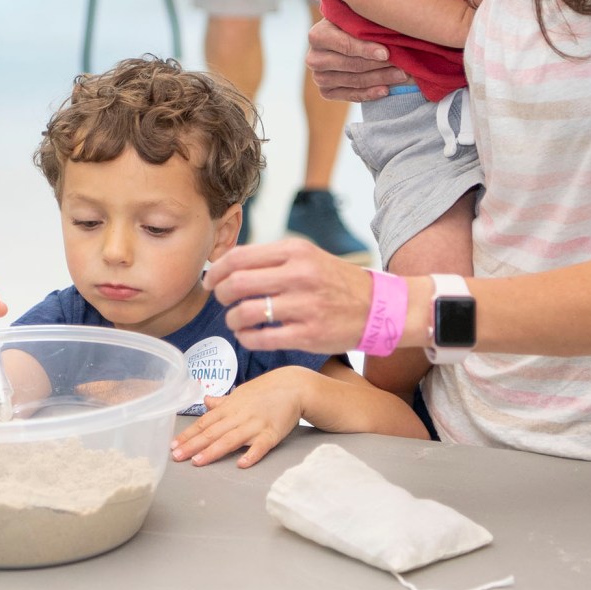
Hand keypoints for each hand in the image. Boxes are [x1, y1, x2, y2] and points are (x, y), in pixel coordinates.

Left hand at [171, 369, 308, 467]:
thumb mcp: (241, 393)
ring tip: (198, 461)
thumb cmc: (266, 391)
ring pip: (231, 439)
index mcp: (230, 407)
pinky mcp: (272, 433)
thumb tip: (206, 401)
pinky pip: (261, 445)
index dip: (188, 434)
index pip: (204, 422)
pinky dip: (251, 454)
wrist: (295, 386)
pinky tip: (241, 464)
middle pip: (213, 432)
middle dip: (193, 445)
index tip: (173, 445)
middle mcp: (239, 416)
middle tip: (177, 456)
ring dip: (214, 451)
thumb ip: (223, 402)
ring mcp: (255, 424)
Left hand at [204, 239, 374, 352]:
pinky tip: (249, 335)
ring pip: (246, 313)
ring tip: (235, 320)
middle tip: (221, 300)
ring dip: (232, 319)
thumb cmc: (336, 281)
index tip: (211, 280)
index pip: (240, 257)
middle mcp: (299, 275)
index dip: (217, 270)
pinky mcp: (308, 335)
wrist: (379, 307)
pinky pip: (261, 338)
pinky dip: (247, 338)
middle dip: (220, 294)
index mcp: (296, 251)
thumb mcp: (308, 256)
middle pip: (237, 283)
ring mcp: (304, 306)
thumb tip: (228, 265)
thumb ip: (272, 259)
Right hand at [307, 18, 407, 101]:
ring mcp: (319, 77)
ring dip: (380, 79)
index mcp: (317, 35)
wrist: (342, 36)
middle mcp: (314, 58)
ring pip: (354, 81)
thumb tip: (389, 24)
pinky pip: (350, 95)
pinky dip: (370, 94)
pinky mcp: (326, 91)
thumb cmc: (353, 22)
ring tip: (402, 75)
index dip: (366, 50)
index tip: (386, 52)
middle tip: (403, 66)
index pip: (344, 45)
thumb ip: (364, 21)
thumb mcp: (355, 16)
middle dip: (379, 66)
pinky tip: (386, 90)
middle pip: (351, 65)